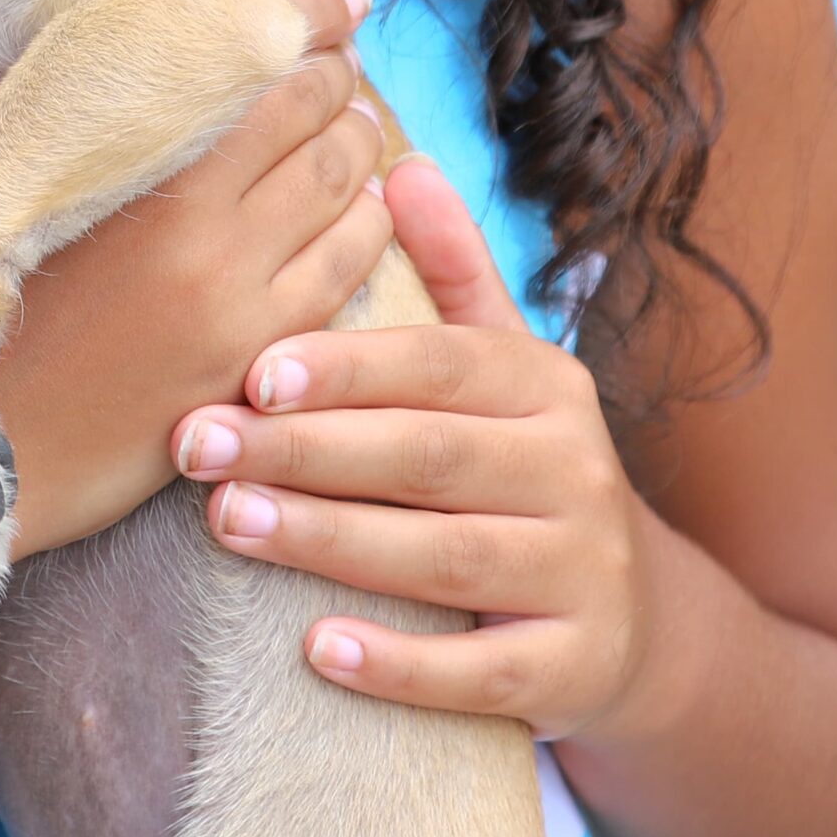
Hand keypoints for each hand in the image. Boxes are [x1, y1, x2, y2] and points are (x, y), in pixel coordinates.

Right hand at [0, 0, 394, 560]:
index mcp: (131, 171)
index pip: (272, 66)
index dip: (307, 15)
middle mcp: (203, 242)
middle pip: (328, 125)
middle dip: (337, 78)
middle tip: (330, 47)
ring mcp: (235, 319)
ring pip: (352, 205)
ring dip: (356, 154)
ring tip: (341, 119)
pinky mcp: (242, 380)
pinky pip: (343, 290)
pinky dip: (356, 237)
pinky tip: (337, 212)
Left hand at [169, 154, 656, 742]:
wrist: (638, 621)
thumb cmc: (526, 466)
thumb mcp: (505, 365)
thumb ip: (452, 268)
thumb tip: (396, 163)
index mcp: (545, 385)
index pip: (436, 367)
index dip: (345, 367)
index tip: (251, 369)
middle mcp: (574, 472)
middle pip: (426, 457)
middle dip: (304, 450)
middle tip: (198, 445)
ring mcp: (582, 575)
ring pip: (444, 559)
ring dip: (329, 542)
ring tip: (229, 522)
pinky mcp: (575, 669)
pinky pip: (483, 673)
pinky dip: (402, 664)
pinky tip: (319, 649)